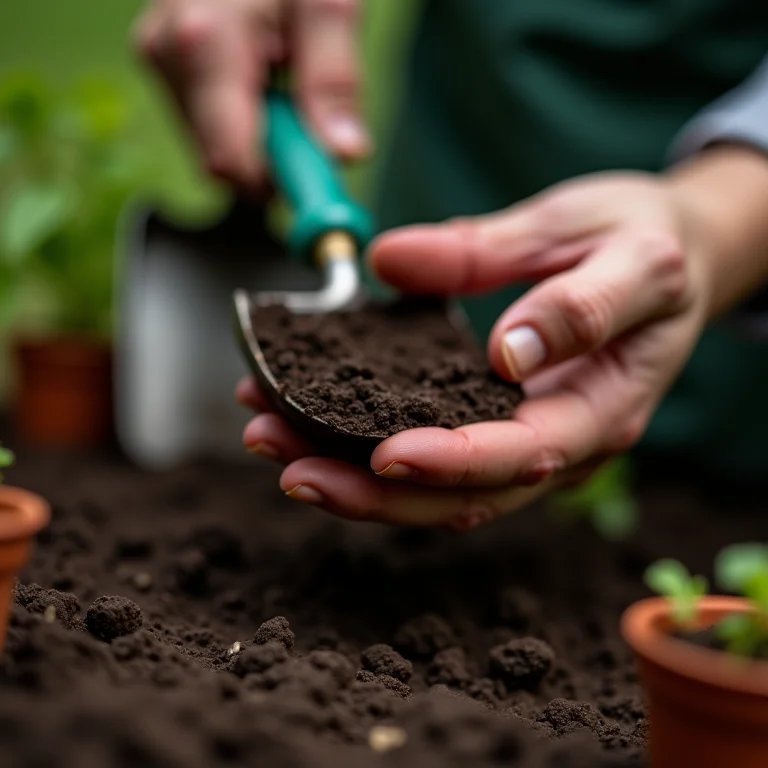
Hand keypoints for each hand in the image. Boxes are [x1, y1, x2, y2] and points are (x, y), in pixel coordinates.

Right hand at [133, 0, 369, 186]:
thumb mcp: (327, 2)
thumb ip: (334, 80)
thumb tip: (344, 153)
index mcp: (204, 43)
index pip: (229, 160)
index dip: (277, 184)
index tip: (317, 181)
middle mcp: (166, 55)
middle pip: (220, 161)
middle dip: (270, 159)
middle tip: (308, 119)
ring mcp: (157, 60)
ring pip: (213, 147)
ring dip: (258, 137)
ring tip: (282, 79)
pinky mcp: (160, 63)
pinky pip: (205, 124)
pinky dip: (242, 119)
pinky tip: (258, 76)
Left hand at [239, 167, 723, 528]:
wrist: (672, 259)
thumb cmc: (646, 245)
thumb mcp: (602, 238)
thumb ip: (504, 259)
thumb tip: (397, 267)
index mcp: (603, 405)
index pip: (525, 454)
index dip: (454, 462)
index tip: (384, 453)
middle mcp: (564, 444)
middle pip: (467, 496)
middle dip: (374, 492)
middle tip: (287, 465)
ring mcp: (529, 442)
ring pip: (440, 490)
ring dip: (354, 480)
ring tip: (270, 440)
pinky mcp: (498, 426)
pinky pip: (433, 455)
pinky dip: (364, 447)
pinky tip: (304, 418)